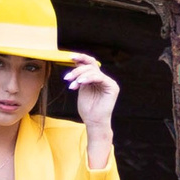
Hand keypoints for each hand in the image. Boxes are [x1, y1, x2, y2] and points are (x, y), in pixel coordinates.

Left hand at [65, 53, 117, 167]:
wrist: (93, 122)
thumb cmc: (87, 109)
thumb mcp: (81, 89)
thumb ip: (80, 77)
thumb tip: (76, 63)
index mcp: (97, 79)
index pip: (90, 64)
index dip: (81, 58)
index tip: (70, 57)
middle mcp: (104, 79)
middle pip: (90, 66)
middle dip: (77, 70)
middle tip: (67, 78)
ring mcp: (109, 82)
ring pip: (93, 71)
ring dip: (80, 76)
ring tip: (72, 85)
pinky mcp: (112, 87)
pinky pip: (99, 77)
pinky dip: (88, 78)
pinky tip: (80, 83)